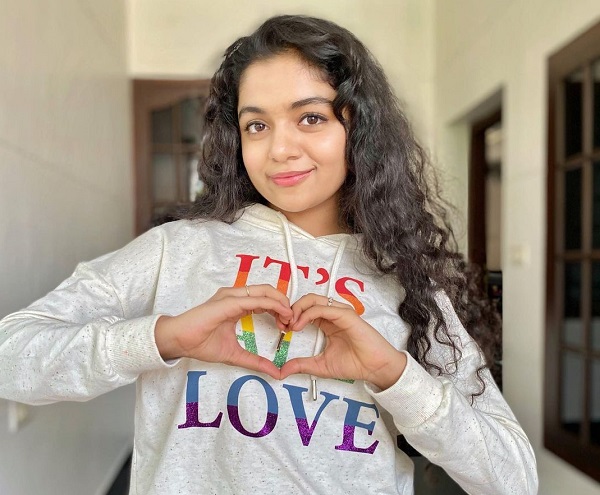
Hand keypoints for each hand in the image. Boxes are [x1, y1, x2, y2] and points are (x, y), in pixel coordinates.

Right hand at [155, 284, 292, 379]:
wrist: (179, 341)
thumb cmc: (200, 343)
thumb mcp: (235, 355)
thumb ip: (256, 361)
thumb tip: (276, 372)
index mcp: (237, 305)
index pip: (265, 300)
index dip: (280, 310)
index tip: (287, 326)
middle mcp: (236, 296)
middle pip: (268, 291)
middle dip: (284, 304)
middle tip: (292, 322)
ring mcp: (232, 296)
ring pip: (264, 291)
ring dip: (281, 302)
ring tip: (290, 317)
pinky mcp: (228, 301)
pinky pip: (254, 299)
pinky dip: (271, 304)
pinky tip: (281, 313)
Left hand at [279, 294, 406, 389]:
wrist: (374, 368)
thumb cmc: (355, 364)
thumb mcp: (320, 365)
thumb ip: (302, 365)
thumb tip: (282, 370)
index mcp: (327, 322)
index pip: (305, 310)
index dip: (291, 316)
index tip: (282, 329)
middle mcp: (333, 314)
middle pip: (307, 300)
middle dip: (291, 309)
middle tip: (283, 324)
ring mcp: (339, 312)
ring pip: (313, 300)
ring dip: (297, 309)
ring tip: (290, 324)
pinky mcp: (346, 315)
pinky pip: (323, 308)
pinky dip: (308, 314)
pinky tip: (299, 325)